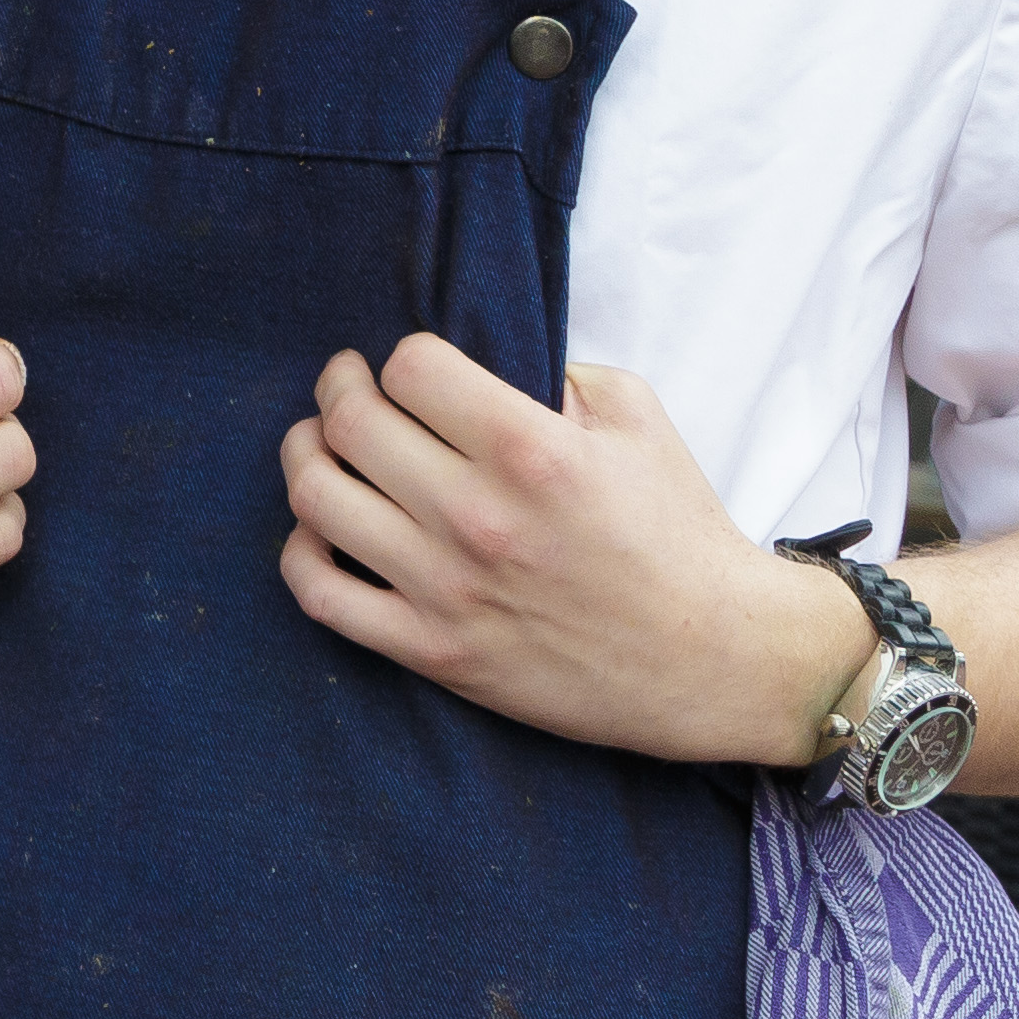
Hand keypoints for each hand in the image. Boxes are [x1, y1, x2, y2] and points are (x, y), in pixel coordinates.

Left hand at [273, 336, 869, 762]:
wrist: (717, 660)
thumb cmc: (679, 533)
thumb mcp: (637, 420)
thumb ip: (557, 373)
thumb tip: (477, 362)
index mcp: (532, 451)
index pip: (410, 367)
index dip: (404, 358)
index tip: (410, 370)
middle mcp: (480, 517)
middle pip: (351, 423)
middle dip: (339, 388)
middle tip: (348, 385)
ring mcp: (449, 590)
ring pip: (318, 498)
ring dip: (306, 456)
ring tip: (320, 444)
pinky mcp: (436, 653)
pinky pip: (322, 596)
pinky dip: (301, 552)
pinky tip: (321, 529)